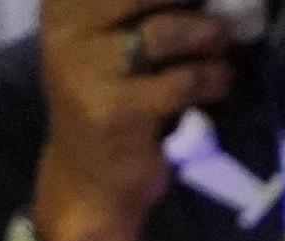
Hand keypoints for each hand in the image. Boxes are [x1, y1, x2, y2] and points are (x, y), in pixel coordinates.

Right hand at [35, 0, 235, 240]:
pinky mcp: (116, 112)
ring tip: (221, 48)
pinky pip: (181, 81)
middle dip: (189, 0)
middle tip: (219, 13)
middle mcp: (67, 32)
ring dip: (207, 36)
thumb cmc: (109, 100)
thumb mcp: (107, 44)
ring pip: (165, 32)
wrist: (87, 178)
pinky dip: (211, 78)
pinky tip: (220, 83)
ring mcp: (87, 72)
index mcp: (63, 9)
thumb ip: (138, 12)